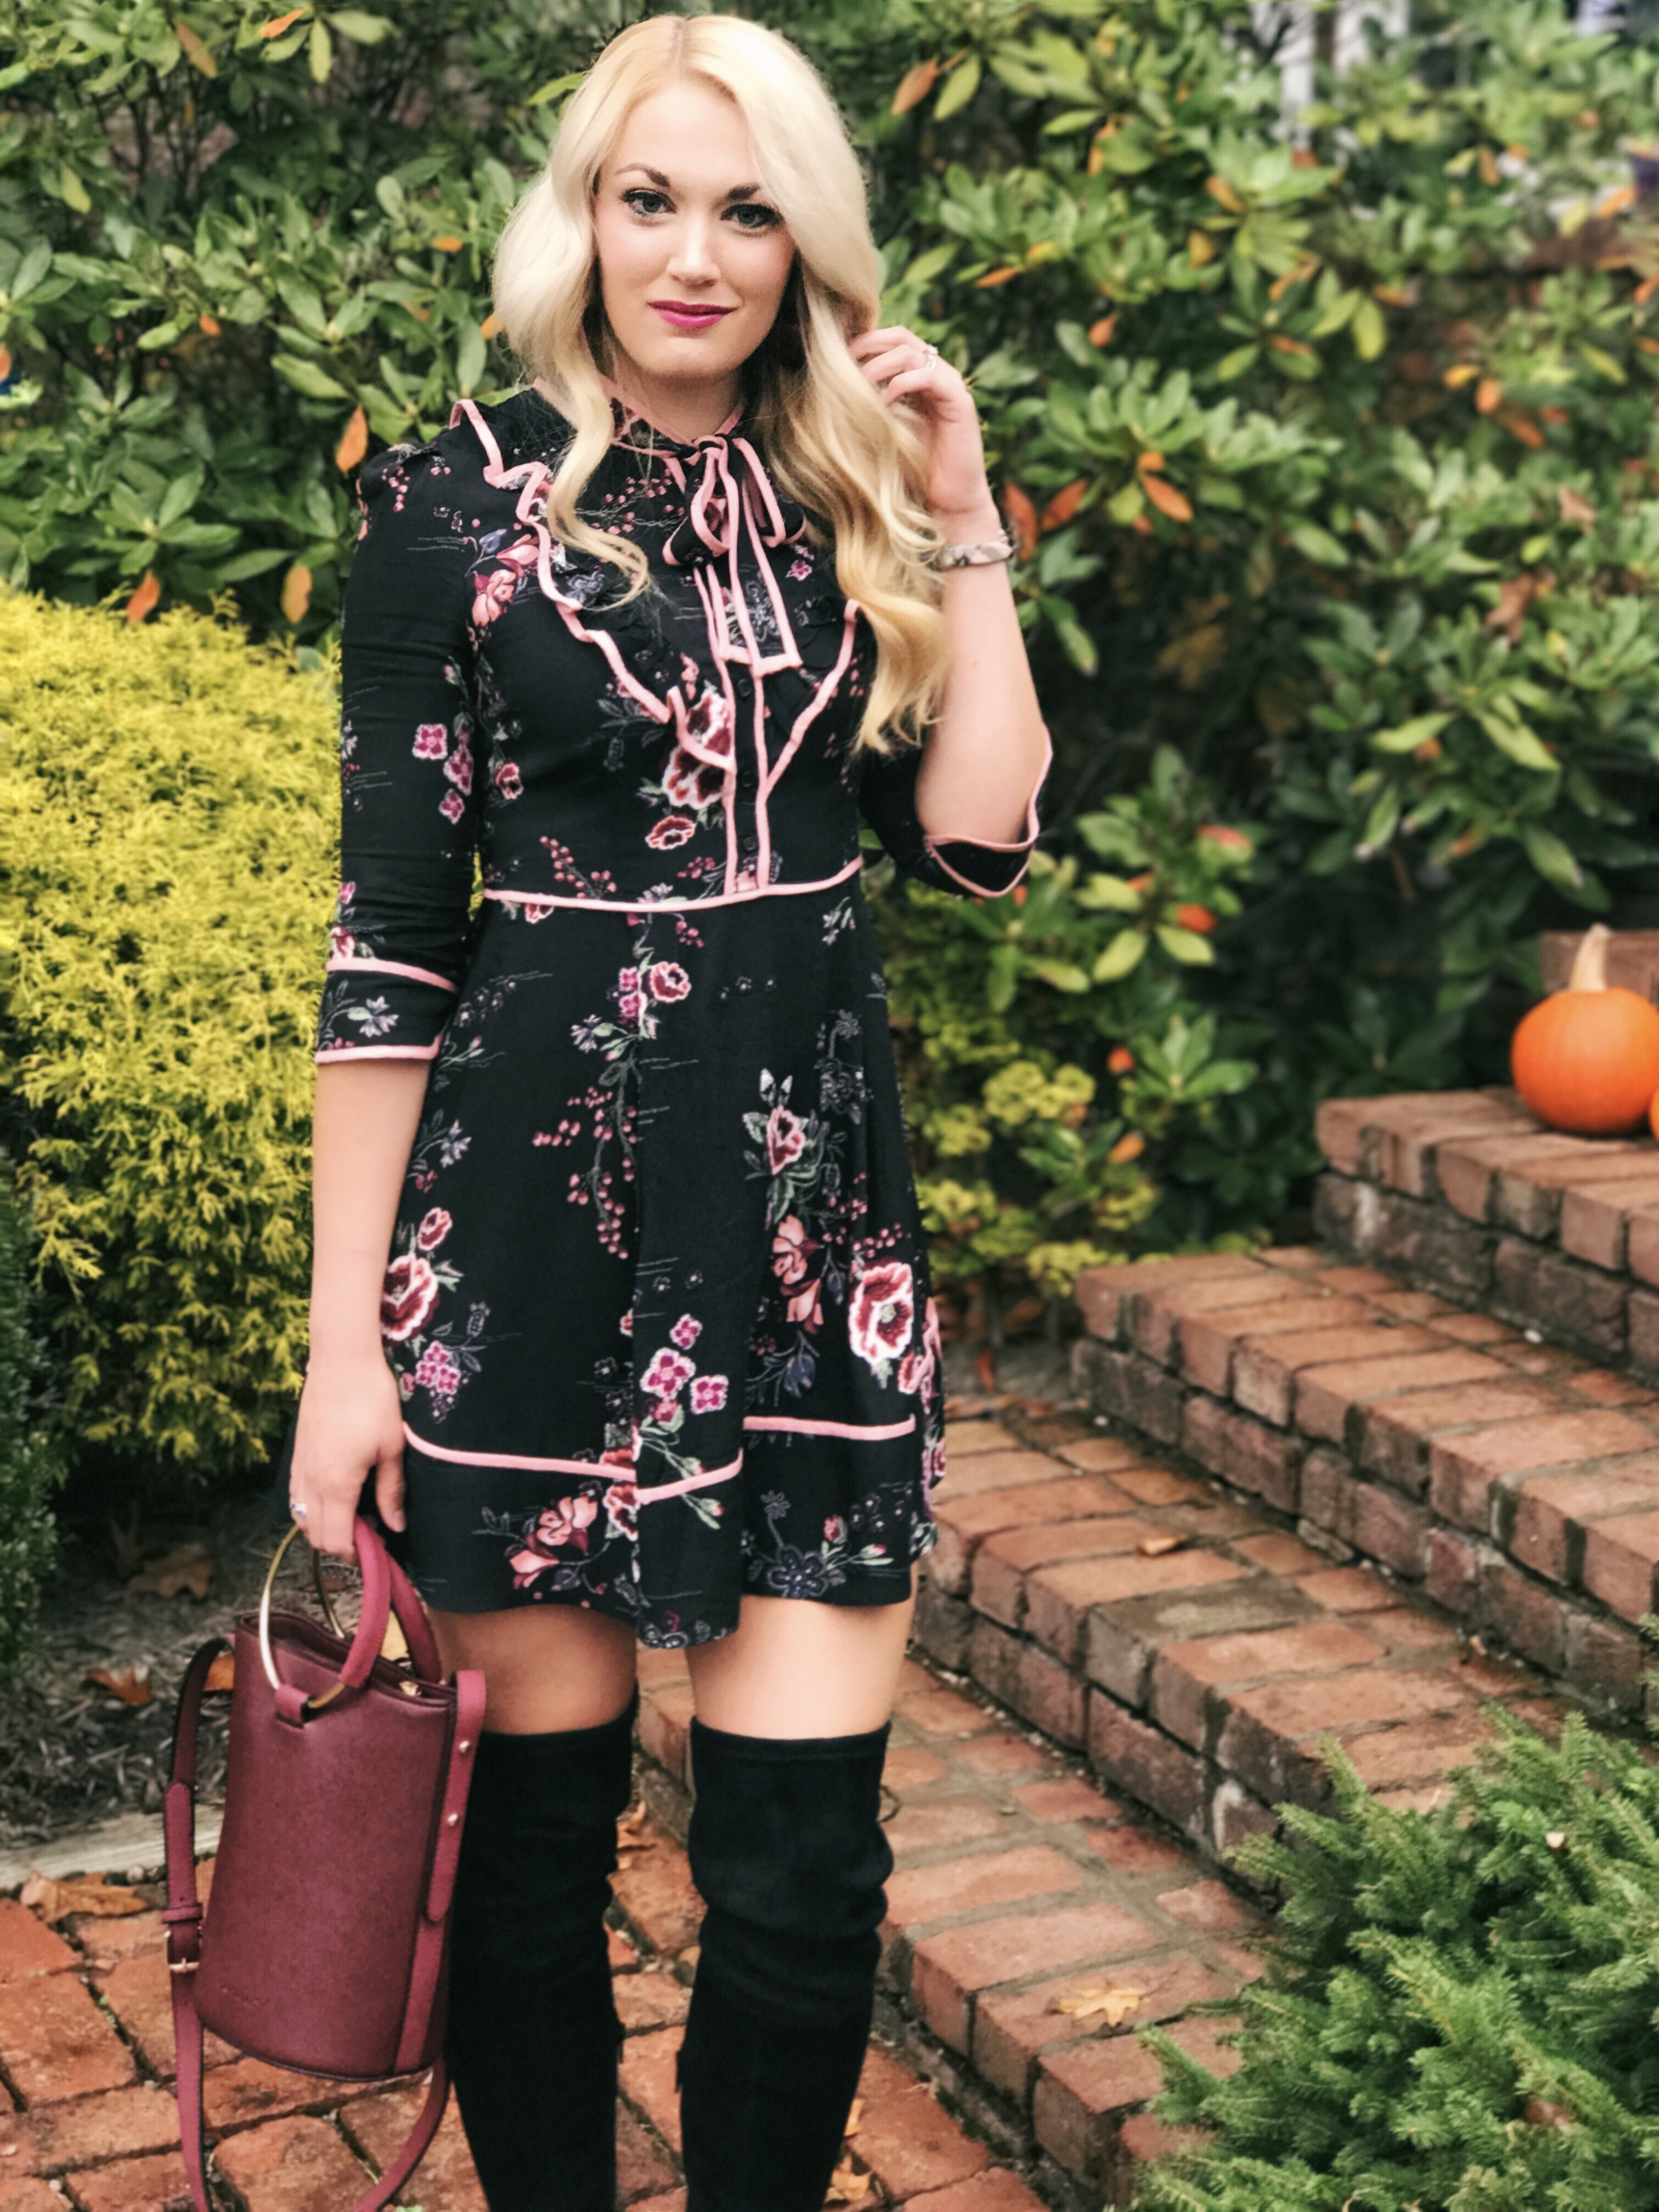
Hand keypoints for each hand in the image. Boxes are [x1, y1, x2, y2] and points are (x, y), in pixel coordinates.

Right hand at [290, 1352, 406, 1558]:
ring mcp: (299, 1467)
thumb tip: (395, 1527)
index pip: (335, 1540)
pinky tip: (335, 1494)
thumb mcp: (391, 1447)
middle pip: (315, 1535)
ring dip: (324, 1526)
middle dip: (340, 1543)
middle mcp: (310, 1482)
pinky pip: (296, 1495)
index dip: (356, 1553)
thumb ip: (391, 1491)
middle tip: (370, 1532)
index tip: (378, 1548)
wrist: (342, 1360)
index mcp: (335, 1485)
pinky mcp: (296, 1454)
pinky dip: (311, 1507)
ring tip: (354, 1514)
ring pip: (301, 1517)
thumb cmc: (372, 1400)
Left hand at [849, 325, 998, 533]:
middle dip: (868, 343)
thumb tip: (829, 391)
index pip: (891, 341)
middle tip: (843, 361)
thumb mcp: (881, 432)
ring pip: (912, 352)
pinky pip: (929, 376)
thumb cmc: (914, 472)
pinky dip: (902, 383)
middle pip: (901, 336)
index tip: (836, 357)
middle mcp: (936, 374)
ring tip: (859, 384)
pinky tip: (884, 403)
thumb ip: (866, 408)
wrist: (949, 502)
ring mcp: (949, 385)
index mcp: (918, 377)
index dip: (864, 341)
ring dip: (880, 364)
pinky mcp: (959, 401)